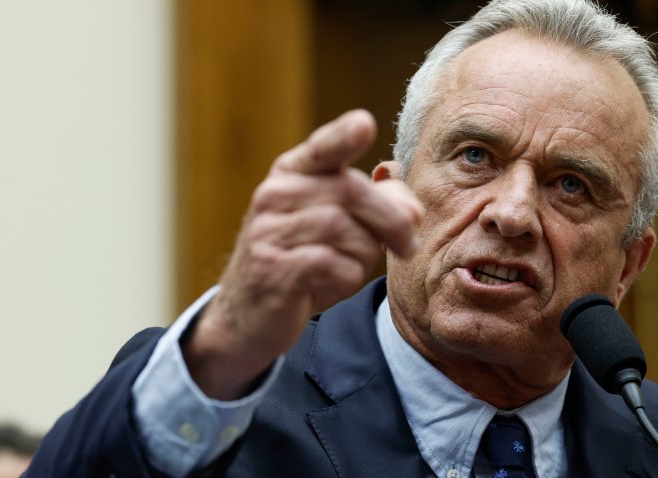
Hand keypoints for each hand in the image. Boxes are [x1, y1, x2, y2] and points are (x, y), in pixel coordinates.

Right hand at [183, 109, 422, 399]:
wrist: (248, 316)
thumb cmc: (302, 263)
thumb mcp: (334, 227)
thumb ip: (370, 201)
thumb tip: (400, 185)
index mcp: (291, 173)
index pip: (322, 148)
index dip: (344, 136)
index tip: (365, 125)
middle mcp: (274, 195)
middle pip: (352, 191)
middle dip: (392, 219)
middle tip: (409, 245)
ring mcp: (268, 231)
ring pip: (346, 231)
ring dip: (365, 255)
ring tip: (351, 268)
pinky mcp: (271, 269)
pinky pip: (332, 265)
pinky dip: (347, 278)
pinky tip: (334, 284)